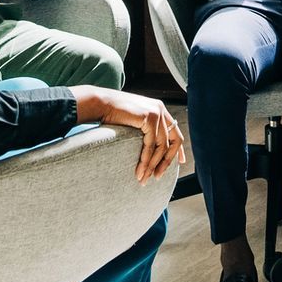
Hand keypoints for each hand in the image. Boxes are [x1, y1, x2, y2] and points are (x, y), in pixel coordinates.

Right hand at [71, 87, 186, 183]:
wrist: (100, 103)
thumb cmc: (112, 114)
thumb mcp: (134, 121)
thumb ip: (145, 130)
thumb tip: (150, 148)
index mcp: (159, 109)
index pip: (175, 132)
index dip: (179, 149)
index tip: (180, 162)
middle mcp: (161, 109)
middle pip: (174, 141)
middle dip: (167, 161)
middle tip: (158, 176)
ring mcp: (157, 112)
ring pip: (162, 146)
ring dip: (153, 165)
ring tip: (144, 178)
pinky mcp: (149, 118)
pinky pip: (151, 145)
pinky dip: (146, 160)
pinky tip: (140, 170)